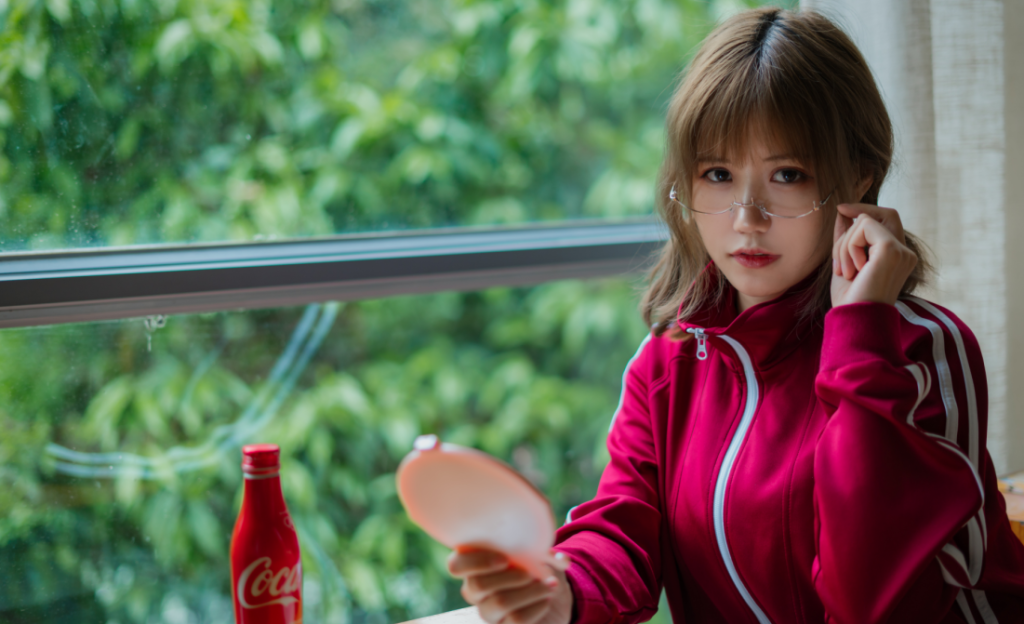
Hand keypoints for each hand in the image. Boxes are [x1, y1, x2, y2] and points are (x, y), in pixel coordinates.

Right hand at [447, 548, 572, 623]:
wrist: (552, 593)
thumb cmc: (538, 566)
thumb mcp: (540, 553)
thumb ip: (546, 551)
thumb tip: (560, 559)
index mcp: (475, 564)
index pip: (456, 565)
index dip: (477, 562)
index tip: (504, 559)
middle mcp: (475, 591)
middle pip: (477, 586)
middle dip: (511, 577)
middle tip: (532, 573)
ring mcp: (487, 612)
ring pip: (499, 603)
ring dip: (530, 592)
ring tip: (548, 586)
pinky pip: (516, 620)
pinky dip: (536, 607)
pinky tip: (546, 601)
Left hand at [830, 203, 917, 307]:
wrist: (854, 320)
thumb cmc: (850, 299)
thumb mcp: (845, 263)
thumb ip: (847, 239)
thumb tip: (843, 214)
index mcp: (898, 257)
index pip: (887, 220)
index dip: (866, 210)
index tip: (842, 209)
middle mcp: (905, 253)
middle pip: (884, 213)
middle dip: (857, 215)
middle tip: (839, 220)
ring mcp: (902, 251)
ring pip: (864, 221)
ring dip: (844, 244)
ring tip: (845, 271)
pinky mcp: (891, 248)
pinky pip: (863, 226)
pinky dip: (848, 246)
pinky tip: (853, 269)